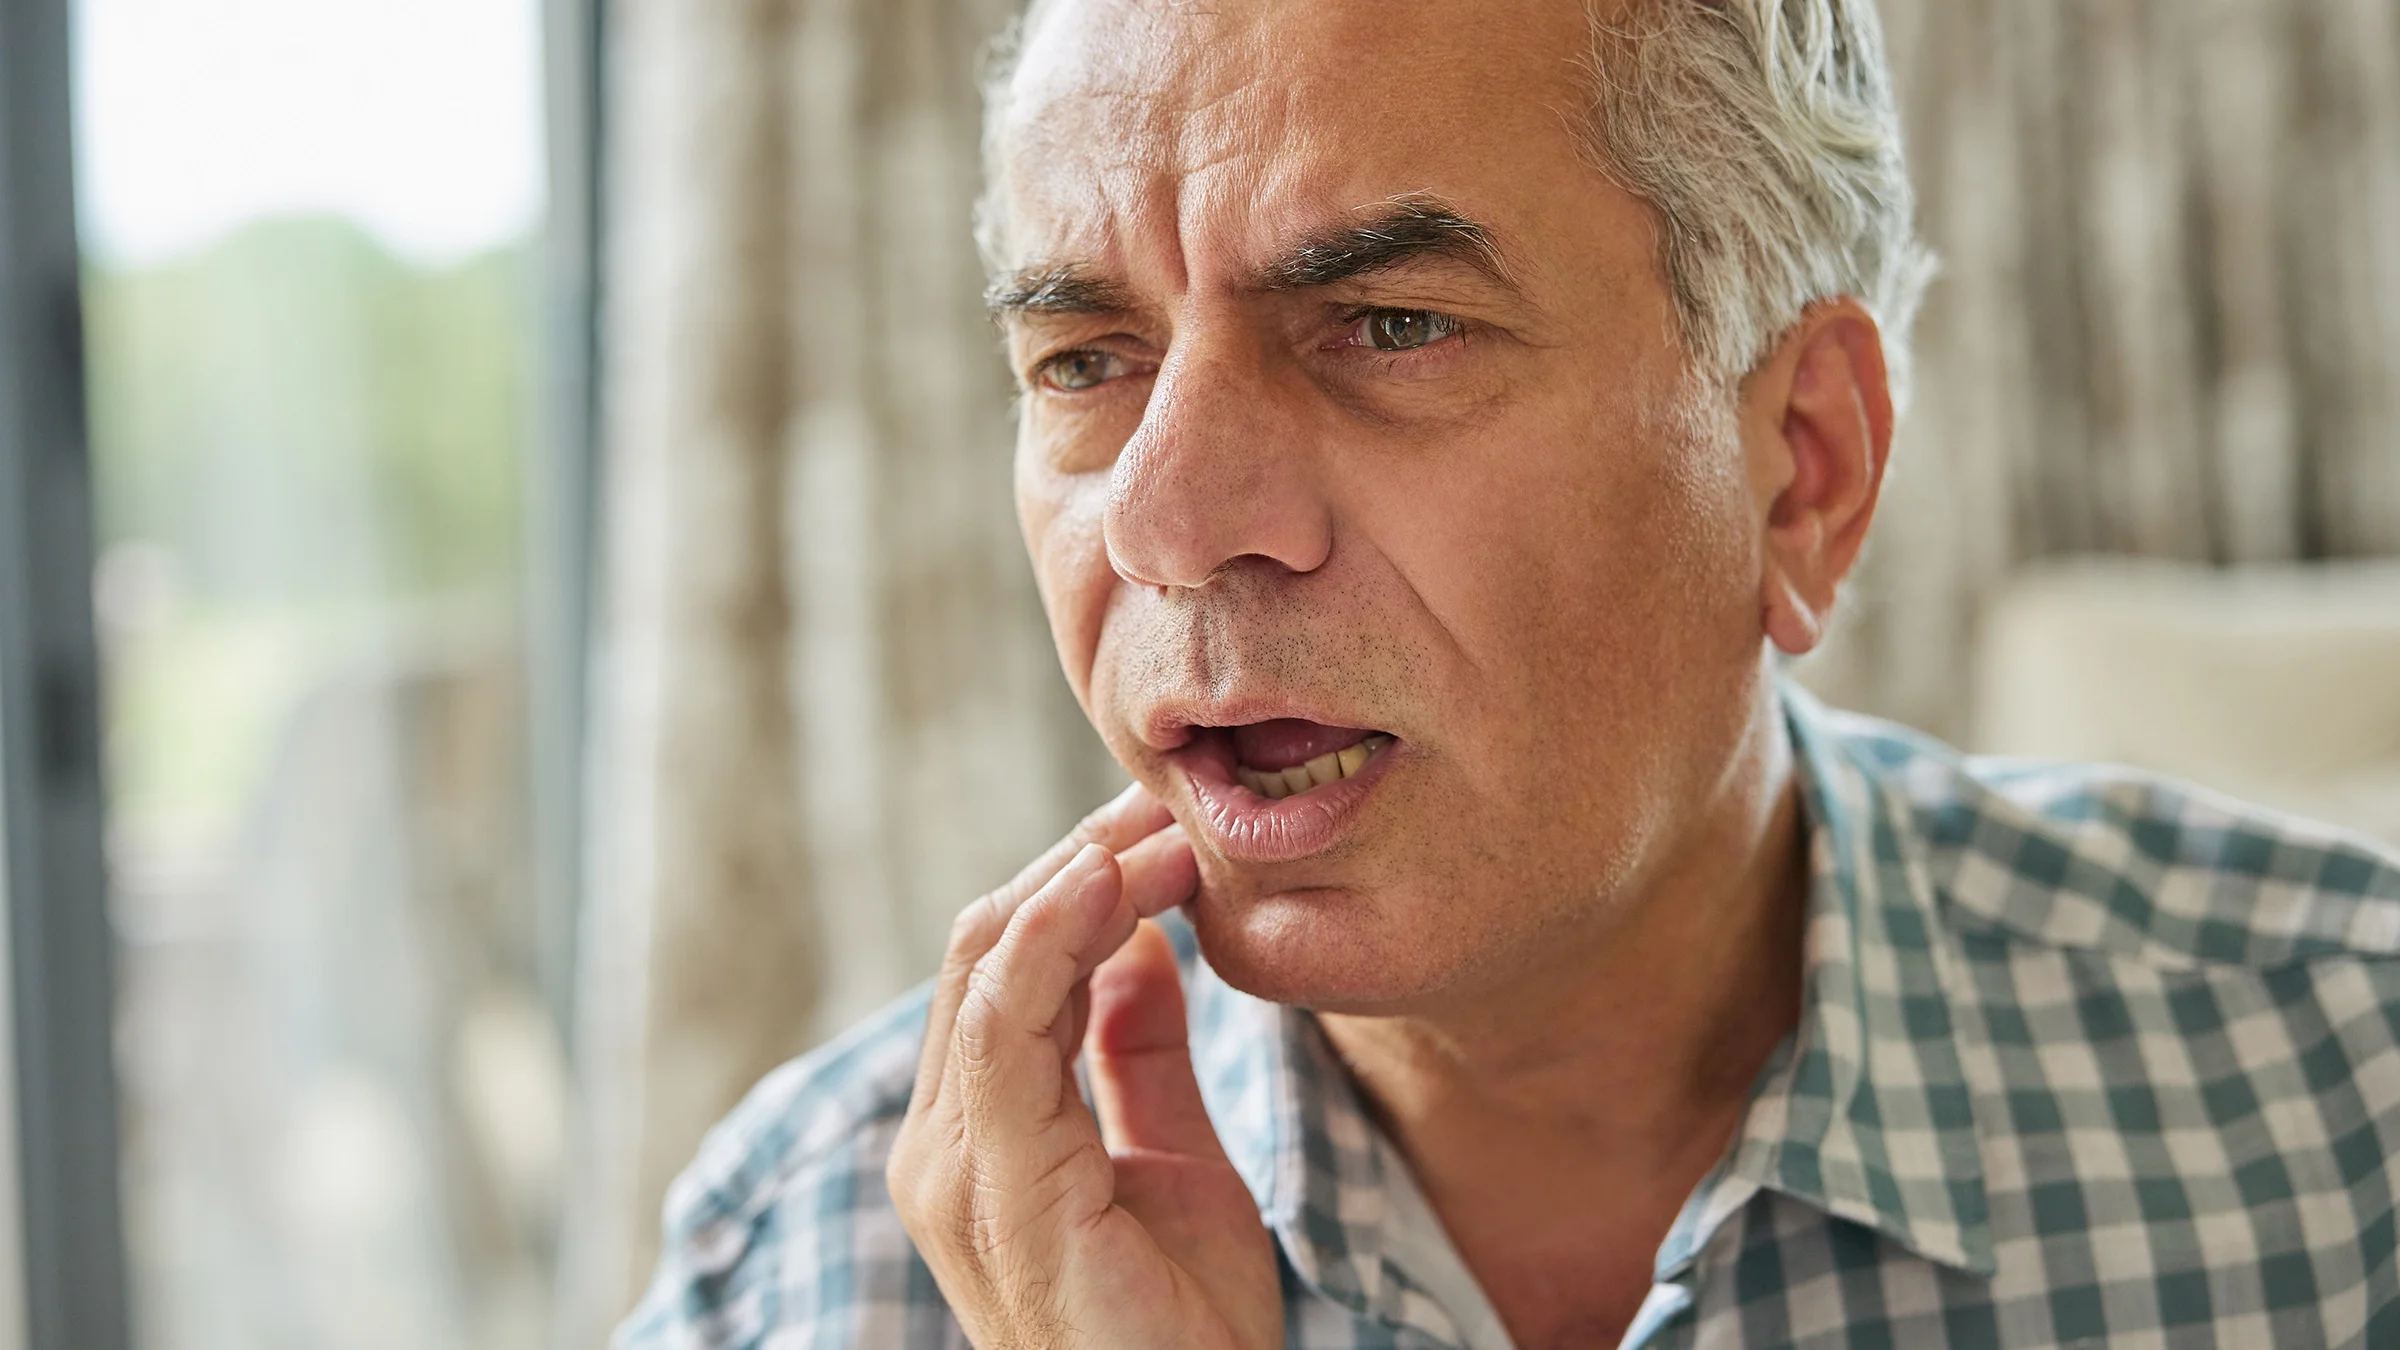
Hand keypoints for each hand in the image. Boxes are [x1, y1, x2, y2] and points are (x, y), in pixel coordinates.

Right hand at [887, 784, 1283, 1348]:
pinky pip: (1002, 1032)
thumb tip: (1141, 942)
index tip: (1162, 824)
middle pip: (986, 951)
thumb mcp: (1172, 1157)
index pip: (1005, 966)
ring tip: (1156, 830)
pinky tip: (1106, 885)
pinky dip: (1050, 941)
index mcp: (980, 1133)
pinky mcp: (994, 1188)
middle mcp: (945, 1143)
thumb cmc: (1183, 1326)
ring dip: (1074, 883)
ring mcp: (956, 1167)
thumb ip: (1139, 1053)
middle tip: (1167, 804)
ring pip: (987, 970)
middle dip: (1076, 863)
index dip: (1077, 882)